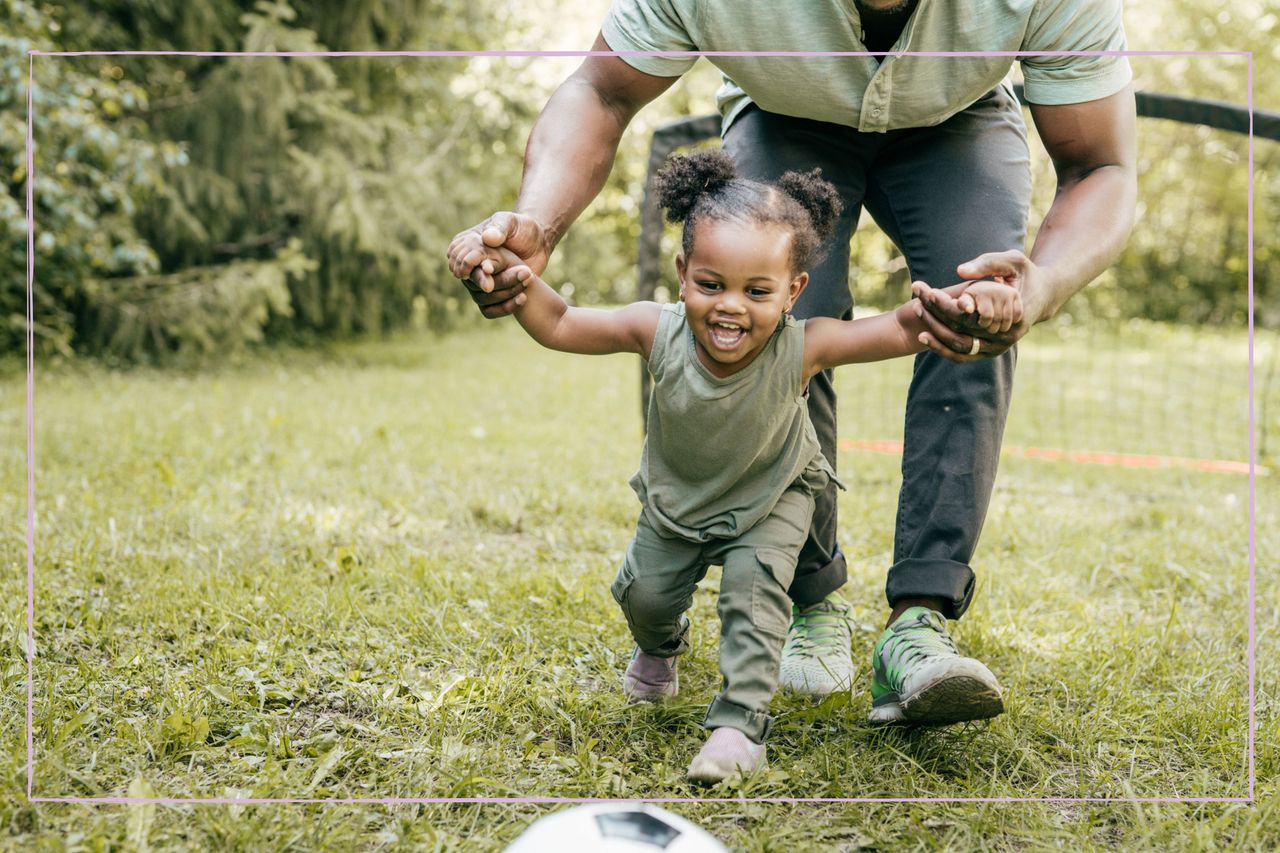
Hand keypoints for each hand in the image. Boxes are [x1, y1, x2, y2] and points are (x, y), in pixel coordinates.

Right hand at [446, 212, 553, 318]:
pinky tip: (523, 298)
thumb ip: (500, 228)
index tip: (488, 269)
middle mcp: (470, 266)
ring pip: (481, 297)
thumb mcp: (512, 222)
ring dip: (504, 292)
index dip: (470, 265)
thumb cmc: (522, 229)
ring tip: (527, 278)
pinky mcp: (492, 296)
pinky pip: (489, 310)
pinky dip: (505, 307)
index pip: (459, 259)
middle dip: (489, 281)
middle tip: (506, 279)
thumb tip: (486, 239)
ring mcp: (480, 282)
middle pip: (471, 280)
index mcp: (468, 244)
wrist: (538, 244)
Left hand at [912, 250, 1047, 361]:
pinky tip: (925, 336)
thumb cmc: (1026, 273)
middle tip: (915, 301)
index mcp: (1012, 315)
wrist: (1042, 295)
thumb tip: (960, 271)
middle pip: (961, 332)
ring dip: (935, 335)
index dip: (946, 305)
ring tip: (916, 314)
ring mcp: (998, 348)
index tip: (928, 293)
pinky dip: (943, 348)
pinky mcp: (991, 352)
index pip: (971, 315)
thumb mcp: (1012, 260)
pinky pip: (963, 356)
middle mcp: (1005, 337)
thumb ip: (988, 264)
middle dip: (935, 318)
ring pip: (960, 348)